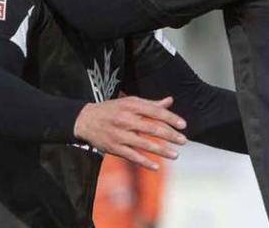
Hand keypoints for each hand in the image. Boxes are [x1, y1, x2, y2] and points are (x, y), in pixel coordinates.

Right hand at [73, 96, 187, 169]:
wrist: (85, 120)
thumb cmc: (112, 109)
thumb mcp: (129, 102)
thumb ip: (150, 104)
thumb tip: (170, 101)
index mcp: (131, 105)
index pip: (155, 111)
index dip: (171, 118)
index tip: (183, 125)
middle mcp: (125, 119)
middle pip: (152, 128)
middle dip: (170, 135)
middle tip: (184, 141)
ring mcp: (119, 134)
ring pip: (144, 144)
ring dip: (161, 150)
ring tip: (175, 155)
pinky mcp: (114, 147)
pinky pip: (132, 156)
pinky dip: (145, 162)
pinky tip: (156, 167)